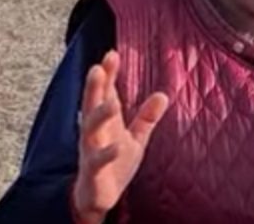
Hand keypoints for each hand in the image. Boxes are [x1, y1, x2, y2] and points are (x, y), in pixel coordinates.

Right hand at [72, 50, 168, 223]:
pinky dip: (107, 154)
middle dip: (95, 86)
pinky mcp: (93, 173)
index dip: (108, 74)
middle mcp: (95, 132)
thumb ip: (146, 117)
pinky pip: (98, 162)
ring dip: (99, 115)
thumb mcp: (135, 138)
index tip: (112, 54)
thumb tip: (163, 95)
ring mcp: (91, 151)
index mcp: (106, 122)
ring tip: (111, 102)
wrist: (100, 198)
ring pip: (90, 130)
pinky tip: (117, 147)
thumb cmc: (115, 164)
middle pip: (92, 105)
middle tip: (98, 67)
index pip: (106, 93)